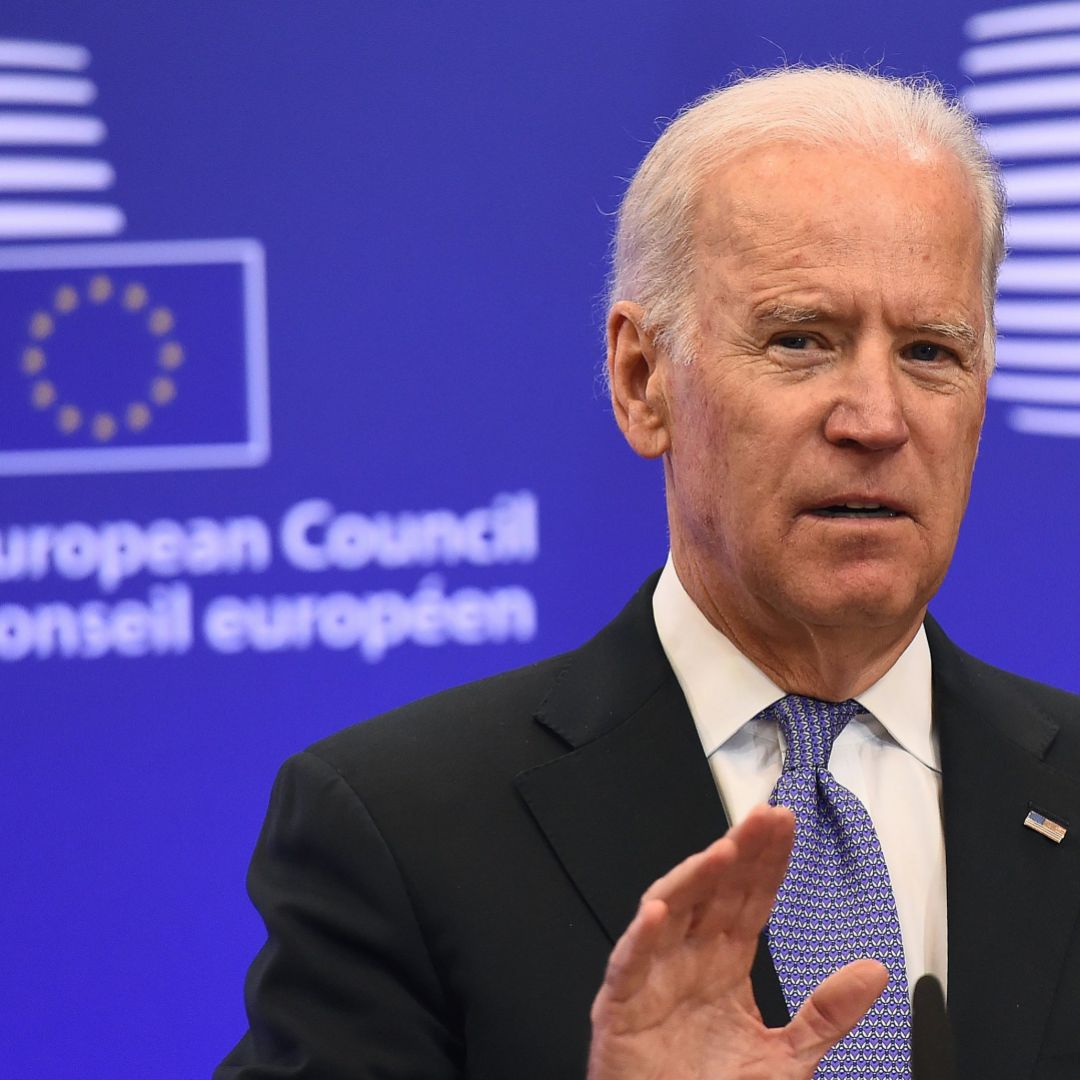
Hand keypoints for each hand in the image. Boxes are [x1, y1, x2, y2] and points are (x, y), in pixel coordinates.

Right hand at [587, 805, 887, 1079]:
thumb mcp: (789, 1059)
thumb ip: (827, 1014)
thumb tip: (875, 971)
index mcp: (725, 965)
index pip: (749, 899)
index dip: (767, 862)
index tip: (786, 824)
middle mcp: (689, 959)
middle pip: (714, 892)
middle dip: (740, 851)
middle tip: (764, 817)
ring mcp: (653, 977)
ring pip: (670, 911)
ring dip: (694, 879)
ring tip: (723, 852)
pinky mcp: (621, 1006)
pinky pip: (629, 963)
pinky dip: (642, 937)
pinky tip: (661, 910)